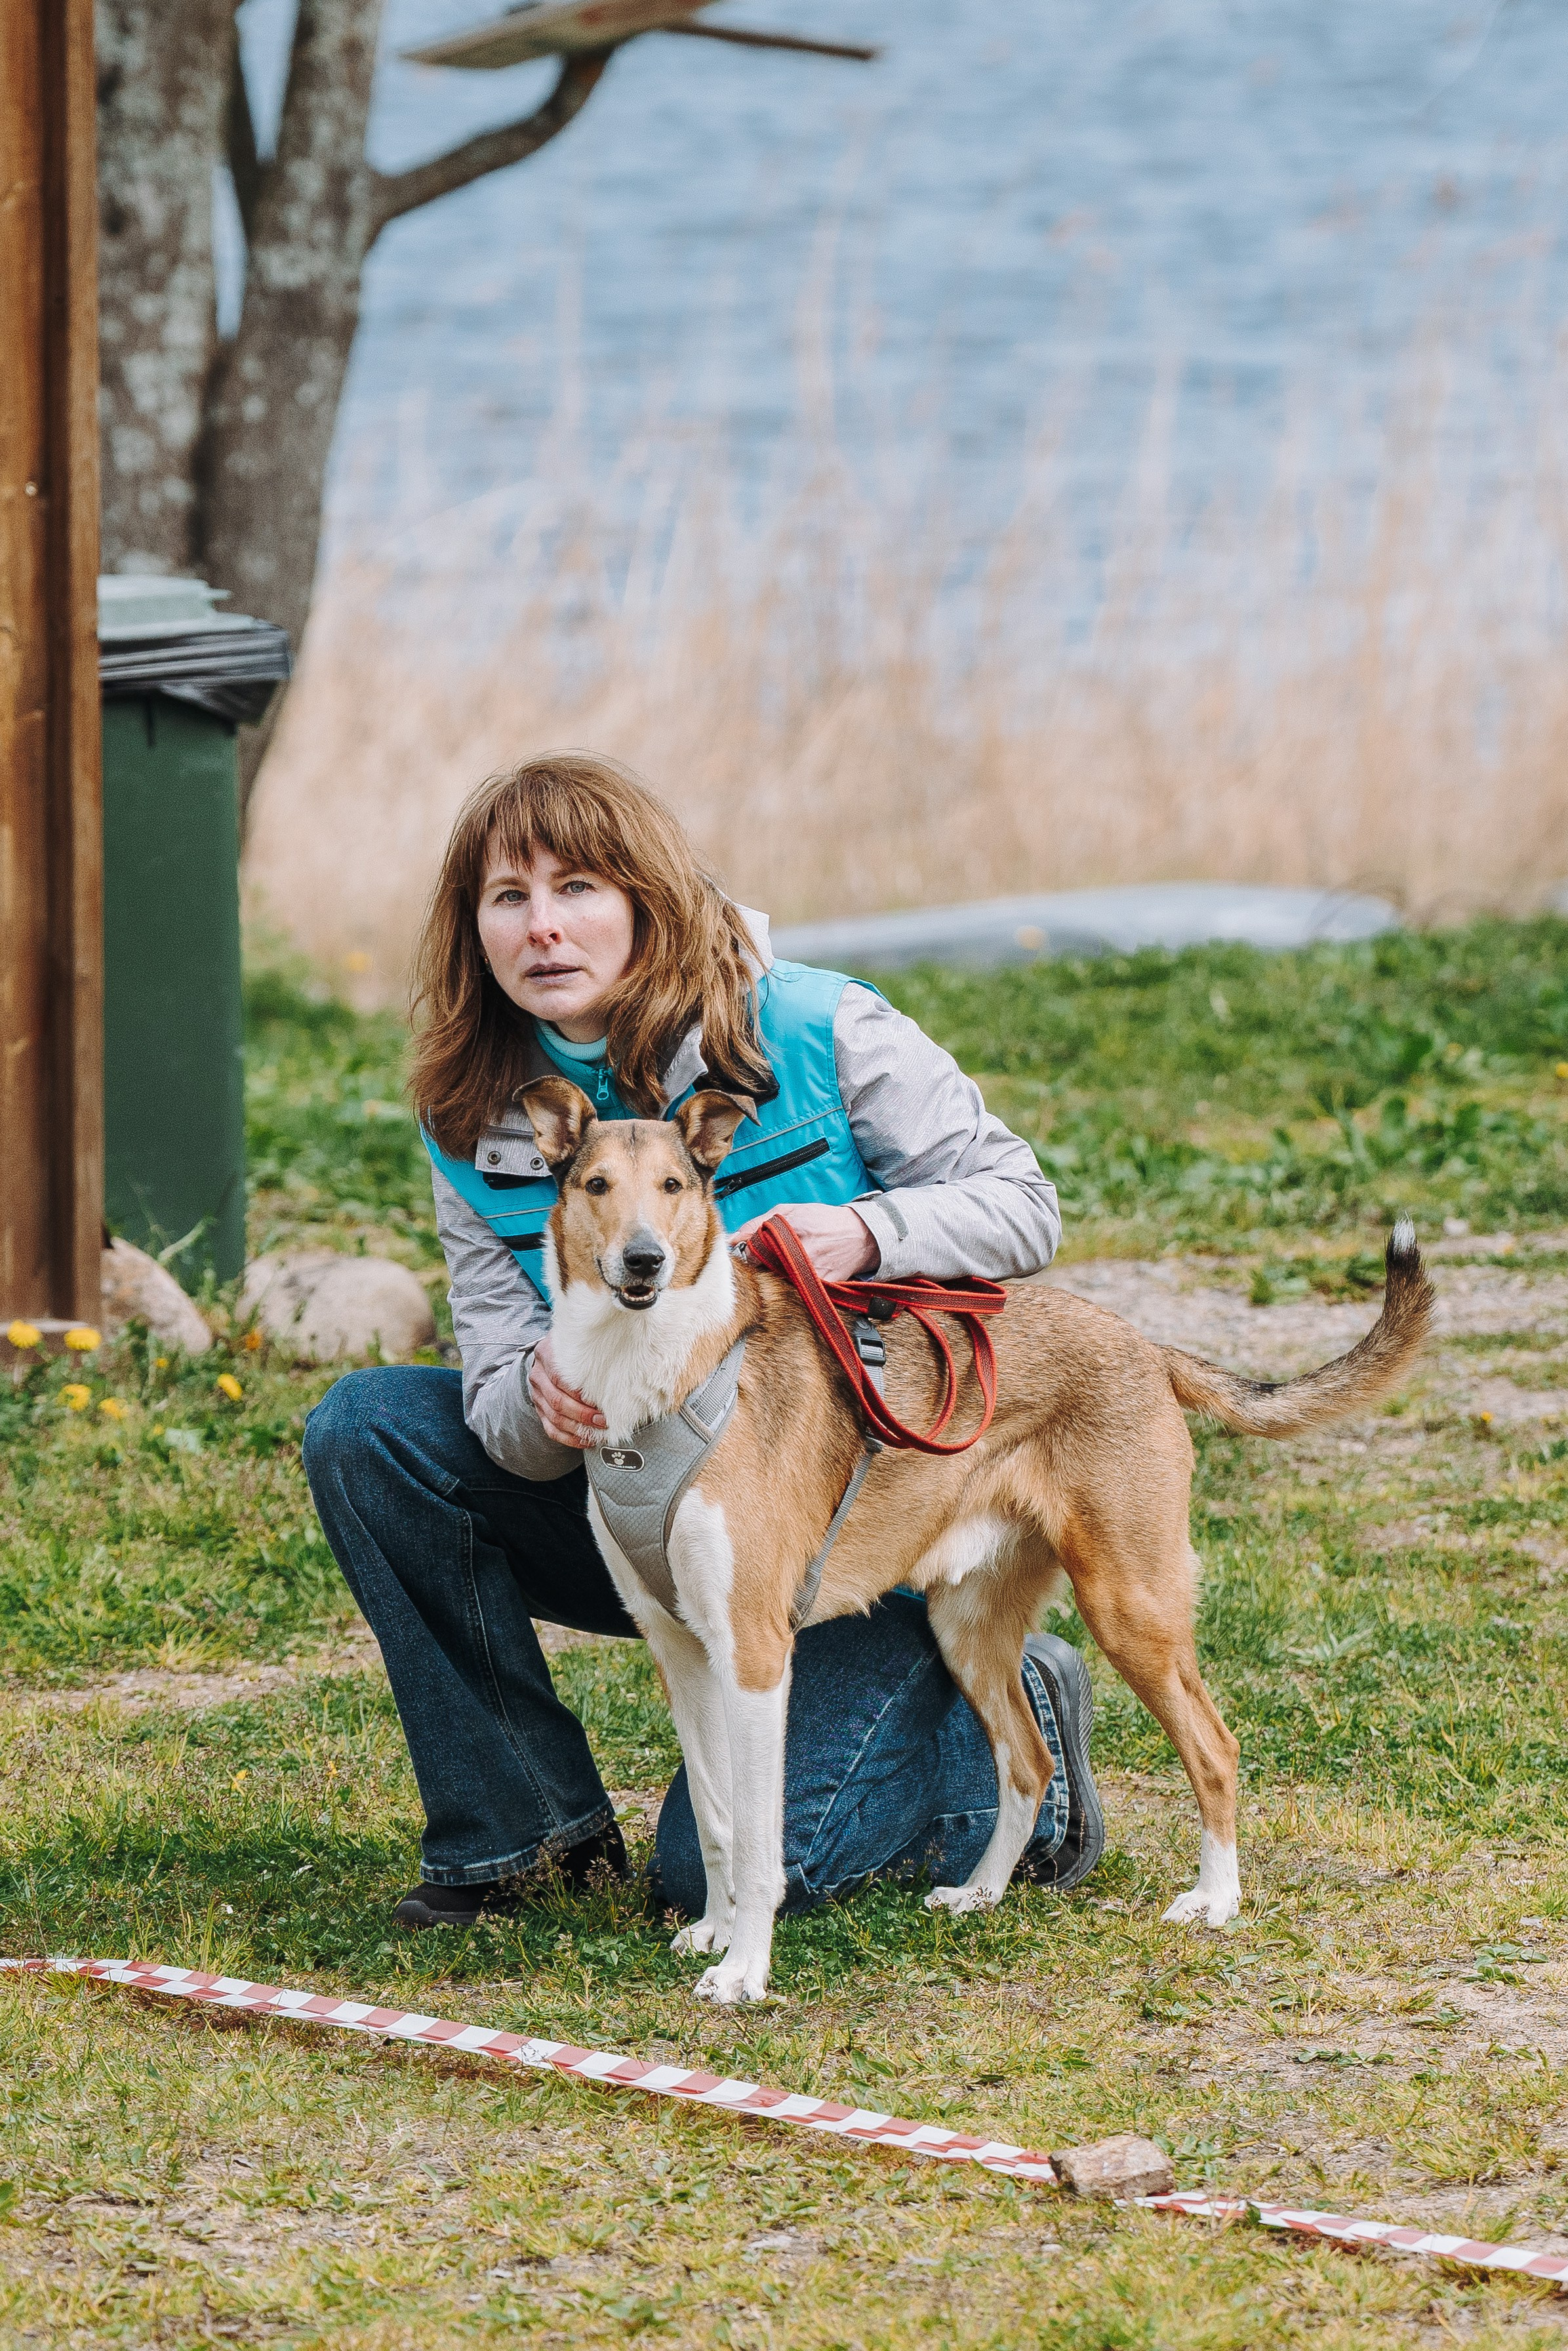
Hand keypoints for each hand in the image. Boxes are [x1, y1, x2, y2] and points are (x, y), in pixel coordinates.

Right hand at [527, 1333, 606, 1448]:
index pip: (560, 1378)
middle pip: (558, 1401)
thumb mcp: (581, 1342)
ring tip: (598, 1432)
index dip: (580, 1394)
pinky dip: (569, 1438)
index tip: (601, 1402)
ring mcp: (537, 1394)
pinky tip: (586, 1439)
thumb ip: (592, 1351)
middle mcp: (538, 1375)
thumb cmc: (573, 1349)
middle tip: (603, 1420)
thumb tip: (620, 1361)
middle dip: (583, 1415)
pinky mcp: (540, 1409)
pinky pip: (551, 1429)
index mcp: (546, 1354)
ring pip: (554, 1418)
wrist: (555, 1353)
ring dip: (578, 1429)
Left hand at [730, 1202, 879, 1282]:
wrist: (860, 1236)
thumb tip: (733, 1238)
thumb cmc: (824, 1221)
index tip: (753, 1249)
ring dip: (779, 1272)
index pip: (757, 1248)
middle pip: (766, 1267)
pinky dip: (794, 1280)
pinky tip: (802, 1269)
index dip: (751, 1250)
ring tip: (792, 1259)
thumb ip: (758, 1222)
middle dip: (764, 1262)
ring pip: (779, 1279)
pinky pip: (796, 1287)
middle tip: (776, 1253)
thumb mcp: (791, 1211)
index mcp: (794, 1229)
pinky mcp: (820, 1286)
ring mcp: (812, 1272)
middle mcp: (803, 1252)